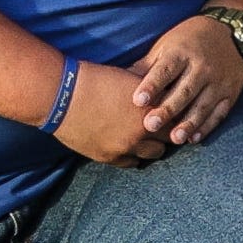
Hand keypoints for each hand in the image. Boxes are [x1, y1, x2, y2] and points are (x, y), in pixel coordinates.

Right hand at [50, 60, 169, 167]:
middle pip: (171, 139)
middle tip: (164, 125)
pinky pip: (131, 163)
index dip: (180, 114)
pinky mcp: (108, 157)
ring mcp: (125, 147)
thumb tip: (168, 92)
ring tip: (148, 136)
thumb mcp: (132, 79)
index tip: (179, 112)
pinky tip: (130, 145)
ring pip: (154, 154)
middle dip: (169, 131)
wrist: (63, 97)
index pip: (180, 118)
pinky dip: (134, 155)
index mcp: (150, 108)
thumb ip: (153, 90)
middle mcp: (142, 131)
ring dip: (153, 145)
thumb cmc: (97, 80)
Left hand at [127, 15, 242, 150]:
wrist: (228, 32)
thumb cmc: (187, 41)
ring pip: (203, 104)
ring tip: (175, 139)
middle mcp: (202, 66)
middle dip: (168, 109)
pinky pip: (220, 111)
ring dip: (189, 123)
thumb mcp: (165, 46)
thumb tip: (117, 85)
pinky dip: (208, 125)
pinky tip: (195, 138)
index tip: (137, 100)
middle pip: (184, 91)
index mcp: (181, 52)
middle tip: (150, 125)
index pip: (165, 70)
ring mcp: (219, 80)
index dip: (151, 85)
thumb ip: (146, 67)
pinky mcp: (231, 91)